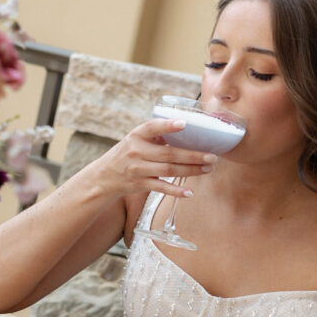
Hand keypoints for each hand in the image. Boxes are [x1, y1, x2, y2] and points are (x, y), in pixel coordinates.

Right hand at [93, 118, 215, 199]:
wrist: (104, 176)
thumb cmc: (127, 154)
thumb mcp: (136, 140)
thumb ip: (156, 136)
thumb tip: (188, 131)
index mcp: (137, 135)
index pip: (152, 127)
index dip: (168, 125)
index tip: (184, 123)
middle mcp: (136, 151)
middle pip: (169, 154)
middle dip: (193, 155)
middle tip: (212, 156)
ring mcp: (138, 169)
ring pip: (169, 170)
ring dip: (191, 170)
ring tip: (208, 169)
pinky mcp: (139, 184)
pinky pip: (161, 188)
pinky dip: (176, 191)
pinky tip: (190, 192)